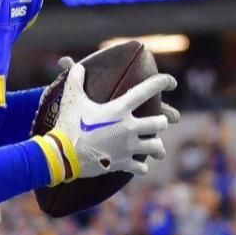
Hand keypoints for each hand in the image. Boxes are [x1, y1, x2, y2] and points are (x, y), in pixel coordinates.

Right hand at [44, 56, 171, 179]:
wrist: (63, 155)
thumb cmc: (68, 125)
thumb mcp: (72, 100)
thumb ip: (75, 80)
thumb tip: (77, 67)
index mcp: (120, 109)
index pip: (147, 90)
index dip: (163, 82)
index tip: (172, 82)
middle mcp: (129, 128)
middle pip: (160, 123)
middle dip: (161, 122)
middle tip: (157, 122)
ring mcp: (127, 147)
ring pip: (156, 147)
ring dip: (156, 146)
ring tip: (153, 145)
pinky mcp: (122, 164)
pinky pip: (141, 167)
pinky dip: (140, 166)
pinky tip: (138, 165)